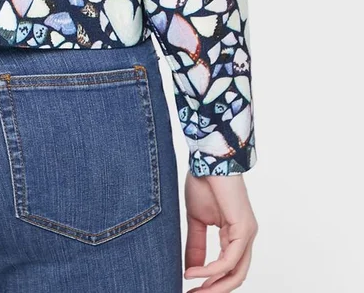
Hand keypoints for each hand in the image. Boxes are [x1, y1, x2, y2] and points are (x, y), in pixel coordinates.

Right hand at [184, 172, 257, 290]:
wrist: (207, 159)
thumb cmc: (204, 183)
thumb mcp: (196, 220)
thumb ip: (196, 245)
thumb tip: (190, 270)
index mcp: (235, 234)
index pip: (228, 269)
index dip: (211, 282)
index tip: (190, 290)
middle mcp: (245, 237)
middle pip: (235, 277)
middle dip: (214, 290)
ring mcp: (247, 234)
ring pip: (235, 273)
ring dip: (214, 286)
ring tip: (193, 291)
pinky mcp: (243, 229)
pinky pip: (229, 260)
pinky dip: (210, 270)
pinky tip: (193, 272)